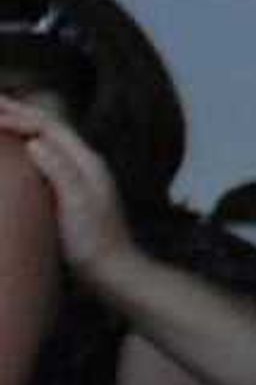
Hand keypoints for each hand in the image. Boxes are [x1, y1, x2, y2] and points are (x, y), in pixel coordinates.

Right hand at [0, 100, 140, 277]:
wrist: (115, 272)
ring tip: (0, 116)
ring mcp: (79, 178)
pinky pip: (46, 159)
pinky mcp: (70, 193)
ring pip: (47, 141)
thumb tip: (35, 140)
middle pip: (49, 128)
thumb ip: (60, 171)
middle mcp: (85, 164)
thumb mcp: (77, 205)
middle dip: (21, 112)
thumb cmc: (95, 242)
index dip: (20, 115)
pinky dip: (27, 147)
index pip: (49, 127)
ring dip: (24, 125)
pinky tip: (17, 152)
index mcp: (86, 161)